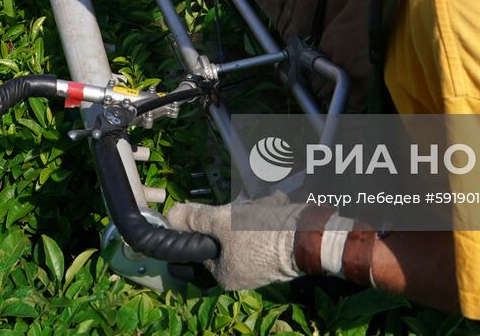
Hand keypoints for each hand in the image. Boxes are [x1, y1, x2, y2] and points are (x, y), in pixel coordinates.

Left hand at [166, 193, 304, 290]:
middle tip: (243, 207)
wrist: (309, 234)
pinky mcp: (278, 248)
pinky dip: (268, 212)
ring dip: (252, 209)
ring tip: (264, 205)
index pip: (202, 248)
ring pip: (245, 226)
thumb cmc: (261, 233)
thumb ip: (195, 219)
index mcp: (226, 275)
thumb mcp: (222, 222)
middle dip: (234, 214)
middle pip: (224, 235)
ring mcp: (262, 261)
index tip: (211, 211)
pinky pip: (264, 225)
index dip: (203, 226)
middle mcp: (243, 273)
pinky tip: (275, 205)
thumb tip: (170, 216)